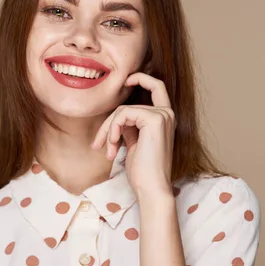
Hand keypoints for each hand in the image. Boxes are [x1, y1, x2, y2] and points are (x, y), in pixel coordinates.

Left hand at [91, 72, 175, 197]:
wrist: (151, 187)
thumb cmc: (143, 171)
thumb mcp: (134, 143)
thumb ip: (129, 126)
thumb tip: (116, 118)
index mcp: (164, 118)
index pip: (156, 87)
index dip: (141, 78)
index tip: (126, 81)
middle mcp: (167, 113)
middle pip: (128, 105)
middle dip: (109, 123)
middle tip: (97, 144)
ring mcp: (162, 115)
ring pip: (122, 111)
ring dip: (108, 131)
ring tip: (107, 151)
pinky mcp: (154, 119)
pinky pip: (123, 115)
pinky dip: (112, 130)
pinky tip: (112, 148)